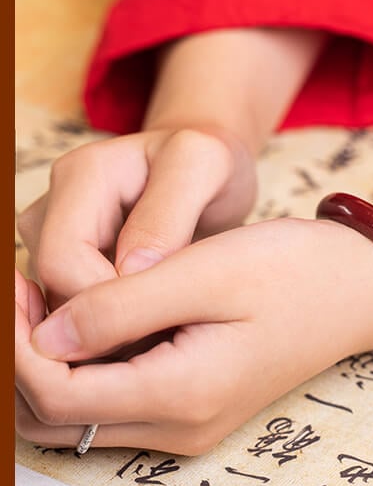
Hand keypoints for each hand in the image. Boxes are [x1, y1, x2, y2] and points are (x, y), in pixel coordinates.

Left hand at [15, 218, 372, 454]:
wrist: (355, 290)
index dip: (17, 344)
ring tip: (48, 298)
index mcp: (182, 393)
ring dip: (48, 366)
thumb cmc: (291, 270)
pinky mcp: (194, 408)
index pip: (58, 395)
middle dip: (22, 359)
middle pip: (57, 421)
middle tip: (22, 289)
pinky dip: (83, 368)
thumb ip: (123, 307)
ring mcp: (187, 425)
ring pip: (80, 420)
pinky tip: (91, 316)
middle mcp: (179, 426)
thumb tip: (45, 333)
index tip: (17, 281)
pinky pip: (113, 405)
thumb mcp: (208, 271)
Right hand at [17, 125, 256, 310]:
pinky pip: (75, 308)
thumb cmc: (206, 161)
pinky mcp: (65, 261)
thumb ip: (167, 214)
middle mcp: (54, 204)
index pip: (63, 261)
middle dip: (110, 317)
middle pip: (55, 287)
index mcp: (82, 175)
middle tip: (172, 324)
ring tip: (170, 318)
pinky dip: (113, 323)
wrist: (203, 164)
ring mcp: (52, 234)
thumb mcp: (204, 165)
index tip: (167, 311)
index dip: (108, 298)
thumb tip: (130, 271)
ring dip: (112, 324)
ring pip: (61, 304)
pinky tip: (156, 317)